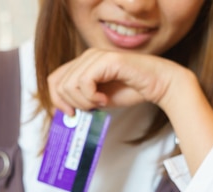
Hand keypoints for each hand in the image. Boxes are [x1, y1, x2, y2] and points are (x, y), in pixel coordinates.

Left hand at [48, 48, 212, 173]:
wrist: (158, 84)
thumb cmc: (132, 90)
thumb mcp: (99, 98)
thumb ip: (82, 100)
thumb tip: (63, 112)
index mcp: (84, 64)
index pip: (54, 80)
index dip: (56, 99)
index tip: (70, 114)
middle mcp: (88, 56)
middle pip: (59, 84)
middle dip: (73, 104)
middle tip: (91, 109)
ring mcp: (96, 56)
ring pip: (70, 85)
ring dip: (84, 101)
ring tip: (101, 103)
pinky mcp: (107, 60)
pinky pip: (84, 82)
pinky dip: (92, 97)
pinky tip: (105, 100)